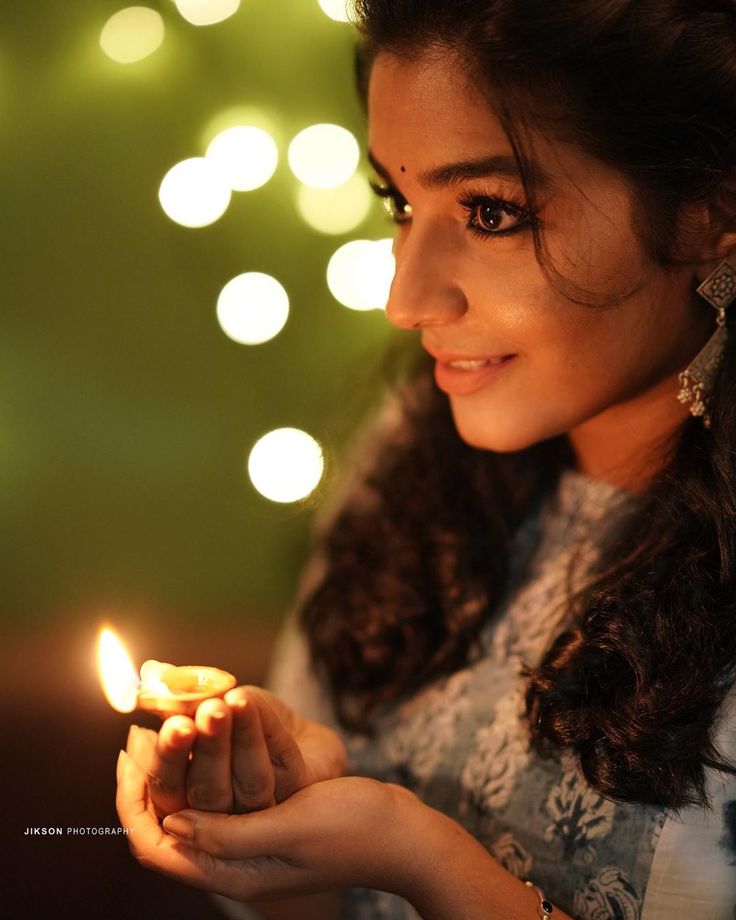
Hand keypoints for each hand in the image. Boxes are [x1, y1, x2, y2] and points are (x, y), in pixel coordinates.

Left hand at [116, 749, 421, 903]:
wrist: (403, 833)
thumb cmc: (353, 829)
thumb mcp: (289, 828)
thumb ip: (228, 834)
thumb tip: (170, 822)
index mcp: (234, 875)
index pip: (154, 847)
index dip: (131, 803)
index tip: (127, 755)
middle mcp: (235, 866)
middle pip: (166, 827)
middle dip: (150, 779)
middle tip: (143, 732)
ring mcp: (252, 848)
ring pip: (192, 807)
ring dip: (179, 767)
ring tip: (171, 726)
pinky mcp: (268, 828)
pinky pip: (220, 799)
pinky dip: (207, 768)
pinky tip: (209, 739)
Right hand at [125, 686, 346, 818]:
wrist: (302, 737)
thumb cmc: (247, 724)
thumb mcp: (210, 707)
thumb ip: (181, 704)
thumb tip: (150, 686)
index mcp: (190, 801)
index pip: (164, 791)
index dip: (160, 761)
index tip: (151, 729)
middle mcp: (226, 816)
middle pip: (203, 794)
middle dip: (197, 751)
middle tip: (193, 718)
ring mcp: (267, 810)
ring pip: (247, 783)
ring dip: (235, 739)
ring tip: (226, 703)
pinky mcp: (301, 792)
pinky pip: (281, 762)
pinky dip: (263, 729)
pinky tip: (249, 701)